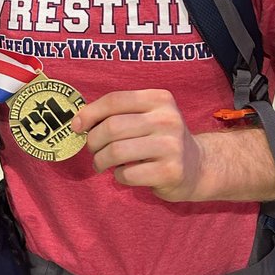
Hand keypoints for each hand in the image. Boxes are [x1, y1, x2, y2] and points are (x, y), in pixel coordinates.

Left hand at [71, 90, 204, 199]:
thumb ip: (116, 113)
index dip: (90, 113)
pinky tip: (123, 173)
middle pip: (112, 127)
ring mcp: (171, 146)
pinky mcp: (171, 171)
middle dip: (93, 141)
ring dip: (101, 160)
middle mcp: (168, 119)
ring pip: (116, 151)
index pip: (115, 100)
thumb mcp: (146, 116)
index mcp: (160, 99)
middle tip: (93, 150)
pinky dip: (118, 176)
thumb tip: (77, 121)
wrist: (197, 166)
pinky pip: (127, 174)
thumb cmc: (160, 139)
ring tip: (102, 163)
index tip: (76, 126)